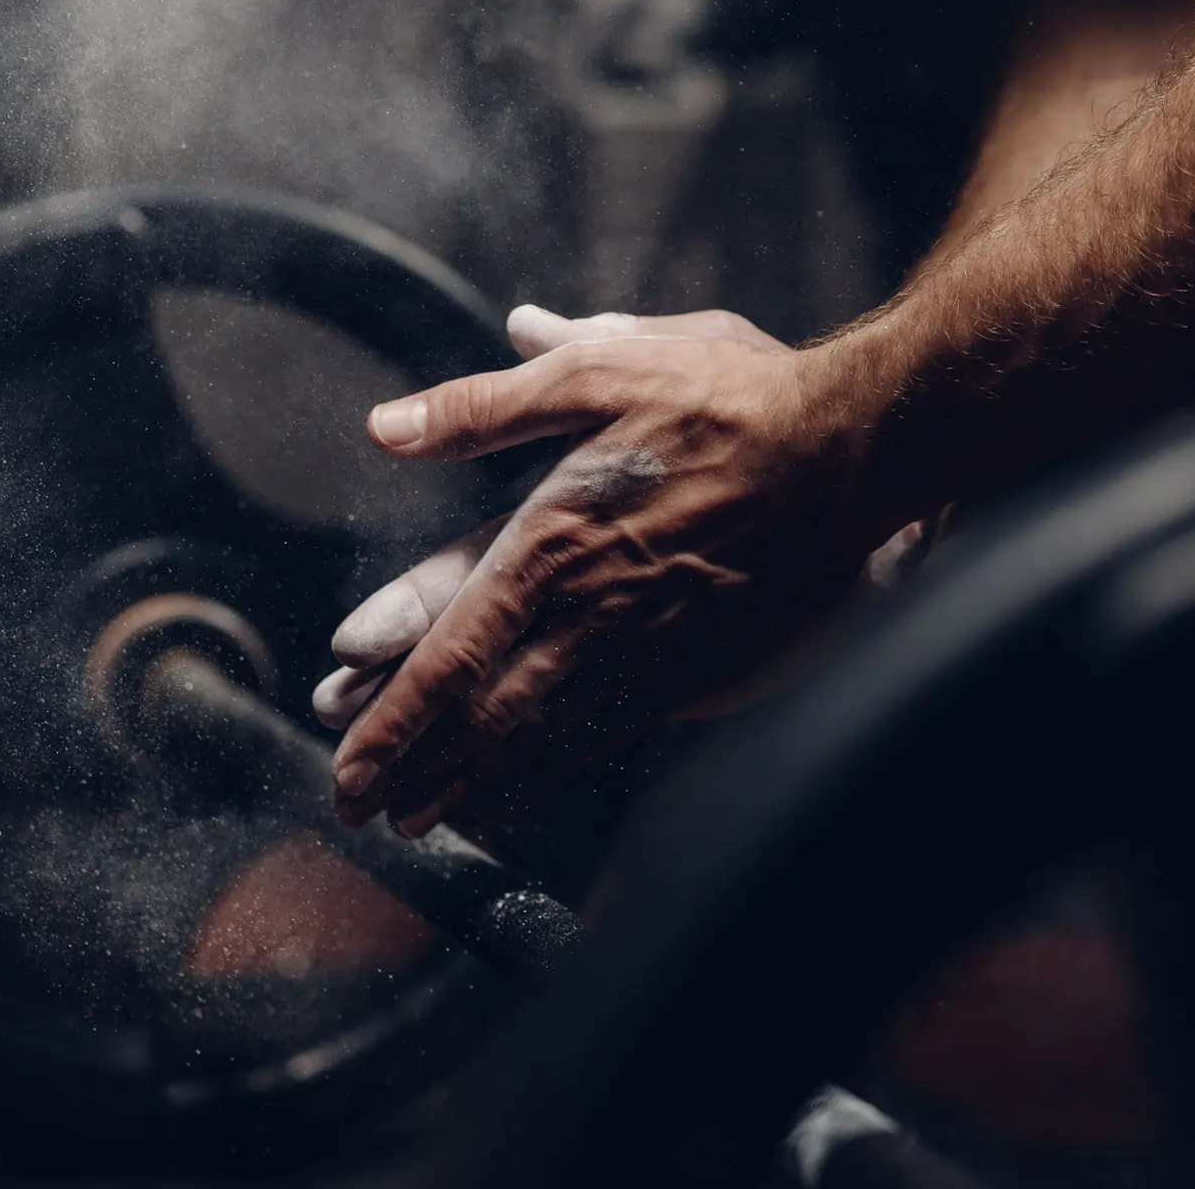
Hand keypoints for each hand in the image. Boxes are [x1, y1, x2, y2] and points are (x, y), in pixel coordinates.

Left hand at [314, 305, 891, 835]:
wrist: (850, 452)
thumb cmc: (728, 403)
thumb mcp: (602, 371)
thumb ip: (486, 406)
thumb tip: (387, 428)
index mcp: (555, 540)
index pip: (454, 649)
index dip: (393, 716)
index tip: (344, 757)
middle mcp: (592, 612)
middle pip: (484, 714)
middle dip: (414, 768)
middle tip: (355, 810)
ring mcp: (646, 651)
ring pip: (540, 739)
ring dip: (470, 784)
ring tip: (417, 824)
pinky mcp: (693, 670)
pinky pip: (605, 737)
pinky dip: (550, 775)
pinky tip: (518, 795)